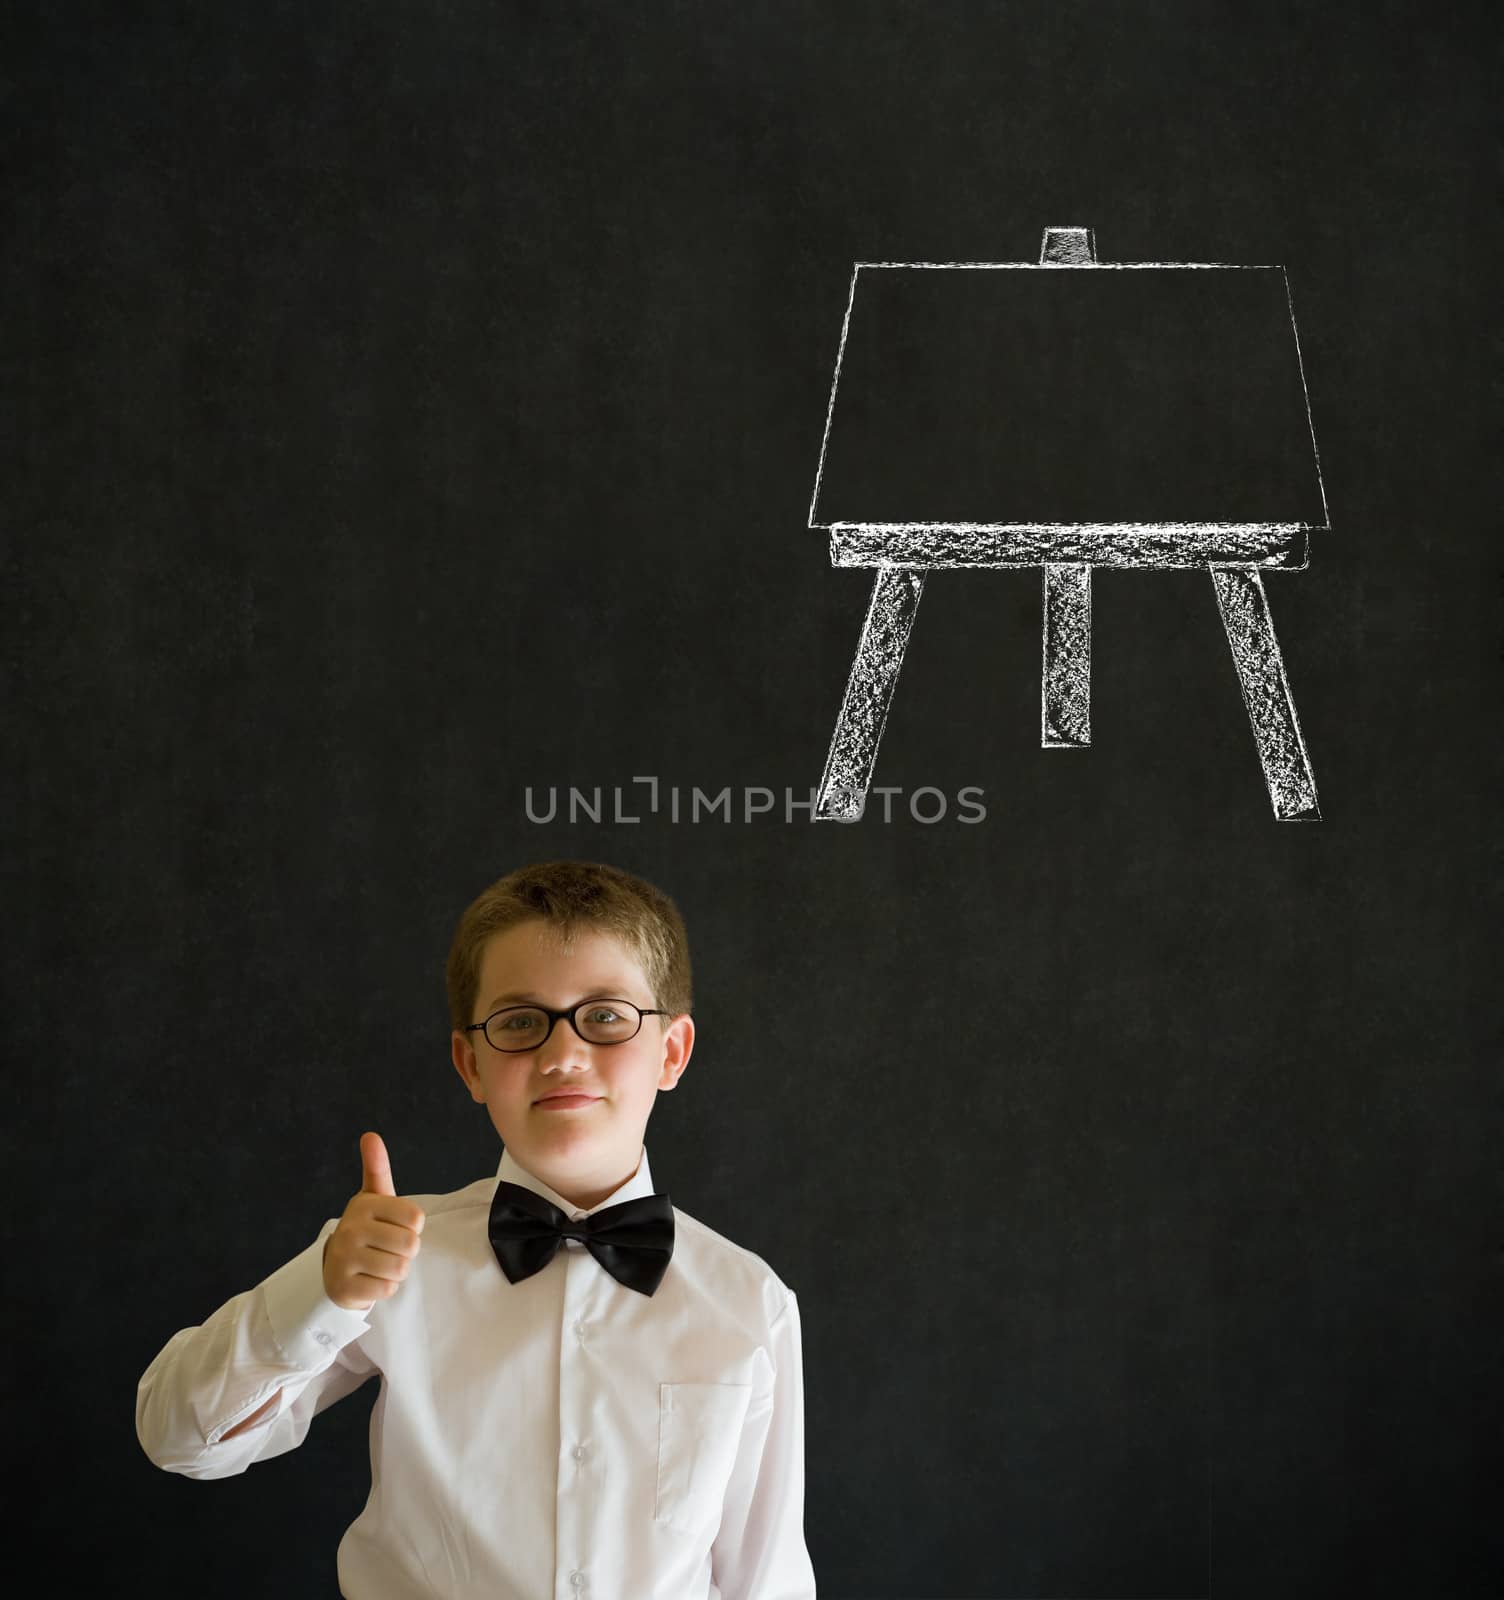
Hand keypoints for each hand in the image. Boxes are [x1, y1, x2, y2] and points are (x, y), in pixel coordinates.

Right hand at [321, 1132, 425, 1310]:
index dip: (413, 1227)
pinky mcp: (344, 1288)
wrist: (335, 1268)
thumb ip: (377, 1167)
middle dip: (406, 1251)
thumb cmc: (366, 1228)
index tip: (395, 1226)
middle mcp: (350, 1229)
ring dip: (397, 1270)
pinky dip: (385, 1287)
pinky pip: (387, 1289)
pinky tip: (370, 1279)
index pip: (416, 1219)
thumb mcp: (374, 1197)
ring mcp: (344, 1259)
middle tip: (387, 1248)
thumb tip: (370, 1135)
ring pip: (400, 1269)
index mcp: (364, 1204)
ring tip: (380, 1263)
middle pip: (411, 1245)